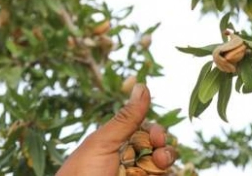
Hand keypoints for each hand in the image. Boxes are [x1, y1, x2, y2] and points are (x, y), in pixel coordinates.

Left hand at [56, 84, 176, 175]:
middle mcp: (128, 161)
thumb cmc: (81, 175)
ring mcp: (136, 174)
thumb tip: (142, 85)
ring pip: (164, 166)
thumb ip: (126, 118)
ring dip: (167, 162)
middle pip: (158, 149)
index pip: (145, 132)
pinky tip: (164, 174)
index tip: (157, 137)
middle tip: (160, 156)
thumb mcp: (103, 143)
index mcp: (116, 145)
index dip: (155, 133)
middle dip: (164, 149)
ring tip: (160, 167)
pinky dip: (170, 175)